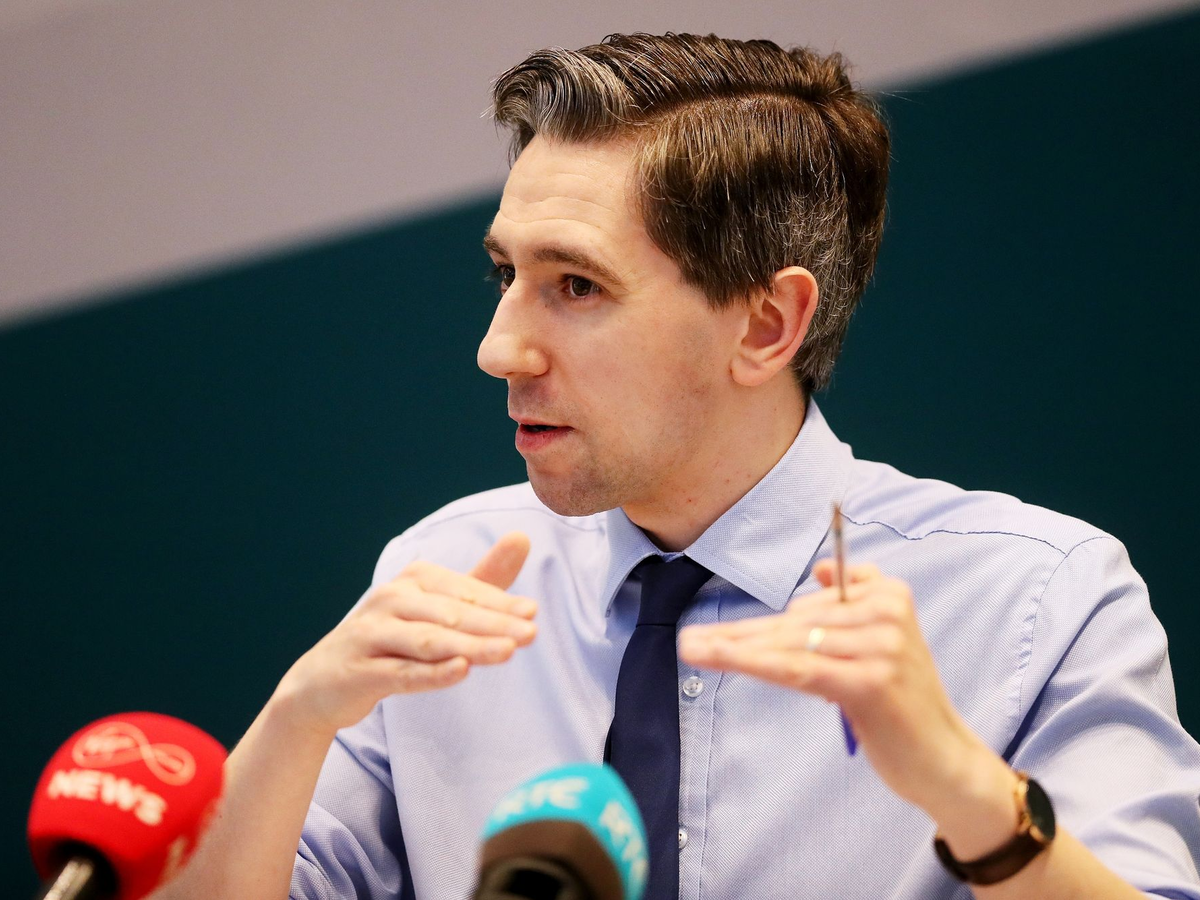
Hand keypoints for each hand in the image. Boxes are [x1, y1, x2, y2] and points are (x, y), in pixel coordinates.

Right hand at [271, 532, 537, 738]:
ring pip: (430, 641)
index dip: (500, 603)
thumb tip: (523, 536)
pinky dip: (433, 672)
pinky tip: (461, 671)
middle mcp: (392, 599)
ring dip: (472, 645)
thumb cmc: (394, 638)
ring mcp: (372, 634)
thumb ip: (483, 580)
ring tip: (508, 651)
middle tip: (531, 632)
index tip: (533, 613)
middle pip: (452, 614)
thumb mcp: (438, 608)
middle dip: (494, 623)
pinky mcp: (360, 671)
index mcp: (414, 579)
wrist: (324, 681)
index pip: (464, 590)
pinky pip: (402, 673)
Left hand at [679, 560, 1010, 824]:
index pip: (808, 607)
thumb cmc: (902, 703)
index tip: (713, 634)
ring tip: (694, 649)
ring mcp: (880, 646)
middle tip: (690, 642)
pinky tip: (721, 657)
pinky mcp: (870, 681)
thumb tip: (820, 570)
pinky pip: (798, 669)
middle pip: (794, 624)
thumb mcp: (883, 644)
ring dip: (738, 650)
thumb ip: (854, 604)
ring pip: (790, 646)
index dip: (758, 627)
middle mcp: (886, 612)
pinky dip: (756, 663)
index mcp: (889, 593)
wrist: (944, 760)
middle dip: (741, 639)